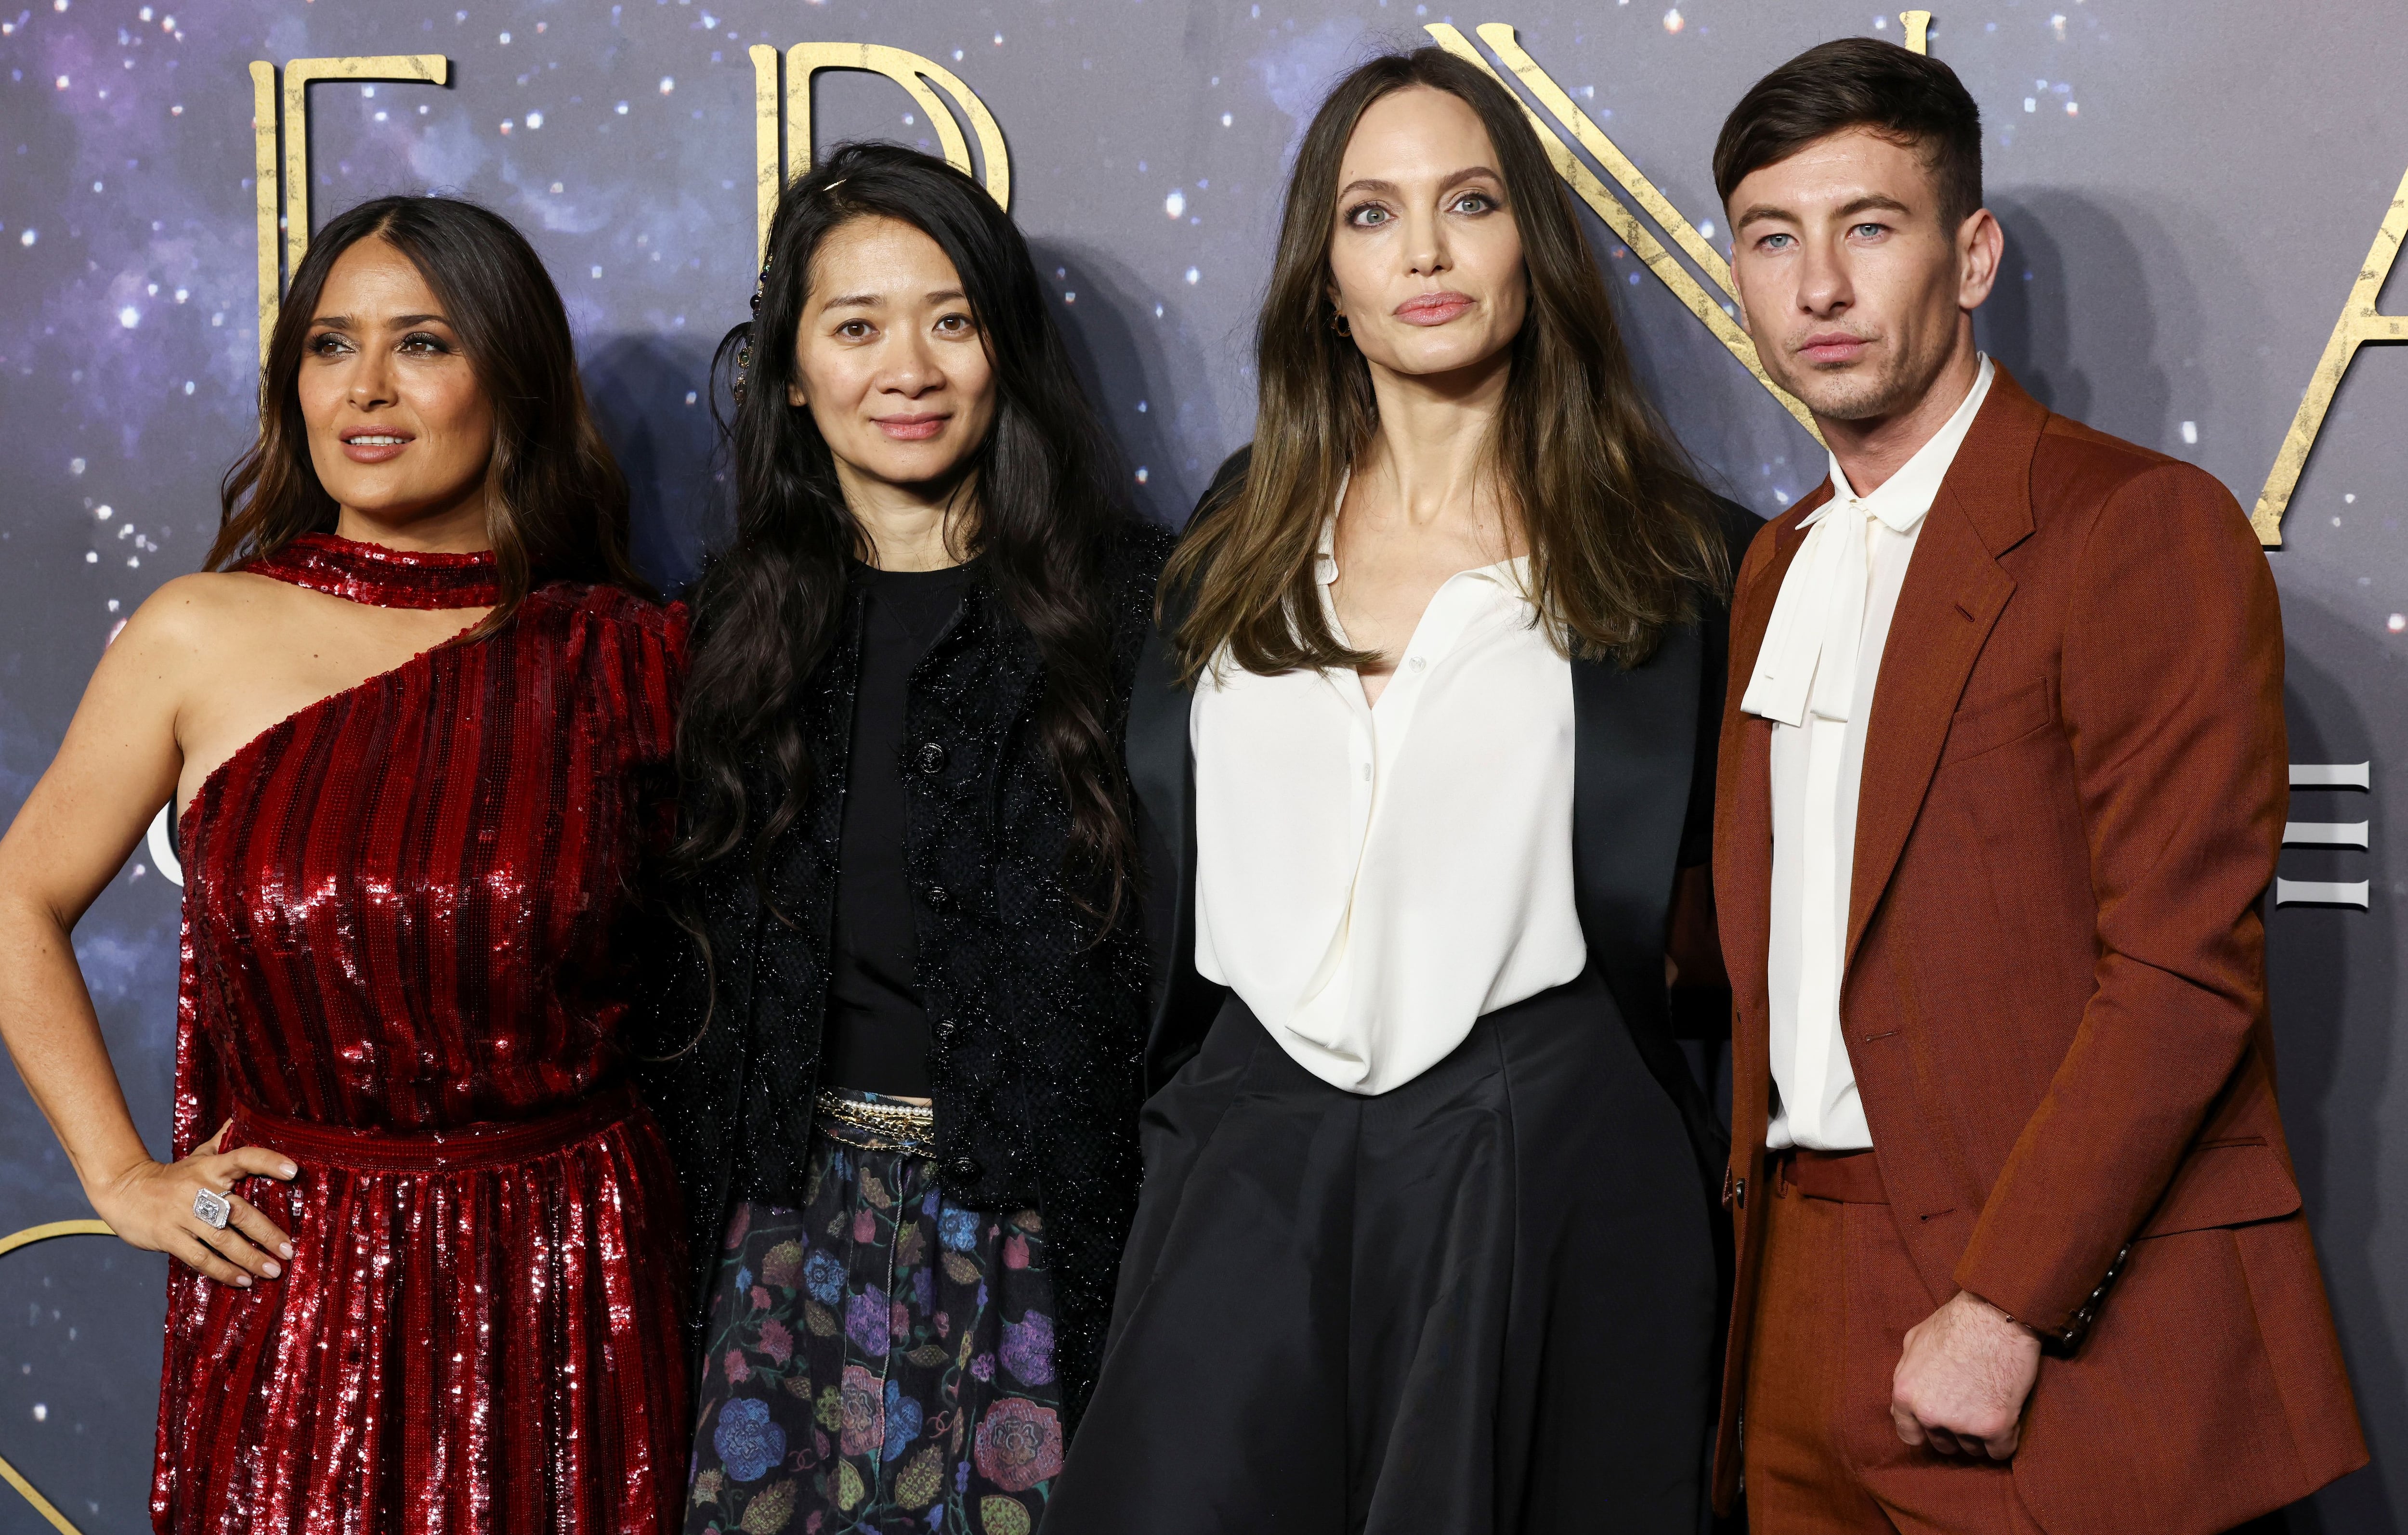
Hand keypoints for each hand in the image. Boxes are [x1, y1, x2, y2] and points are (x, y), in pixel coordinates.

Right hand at [86, 1120, 298, 1287]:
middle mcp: (200, 1190)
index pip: (243, 1158)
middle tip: (289, 1250)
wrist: (123, 1190)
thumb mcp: (198, 1155)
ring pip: (223, 1240)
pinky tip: (242, 1281)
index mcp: (211, 1167)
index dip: (268, 1162)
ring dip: (250, 1258)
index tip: (293, 1171)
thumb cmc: (172, 1176)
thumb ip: (223, 1142)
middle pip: (239, 1212)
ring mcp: (184, 1216)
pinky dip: (223, 1271)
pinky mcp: (169, 1237)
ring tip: (273, 1271)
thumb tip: (243, 1117)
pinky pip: (201, 1257)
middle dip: (267, 1233)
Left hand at [1891, 1289, 2041, 1458]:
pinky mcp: (1996, 1427)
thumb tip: (1902, 1403)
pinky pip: (1999, 1452)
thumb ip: (1905, 1375)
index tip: (1938, 1424)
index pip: (1909, 1435)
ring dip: (1979, 1434)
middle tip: (1969, 1406)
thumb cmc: (1957, 1323)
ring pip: (1971, 1449)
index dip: (1924, 1430)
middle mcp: (1930, 1413)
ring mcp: (1963, 1423)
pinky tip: (2006, 1418)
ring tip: (1988, 1403)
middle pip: (1942, 1444)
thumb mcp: (1914, 1340)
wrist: (1997, 1315)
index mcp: (1906, 1394)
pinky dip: (2004, 1440)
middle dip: (1953, 1430)